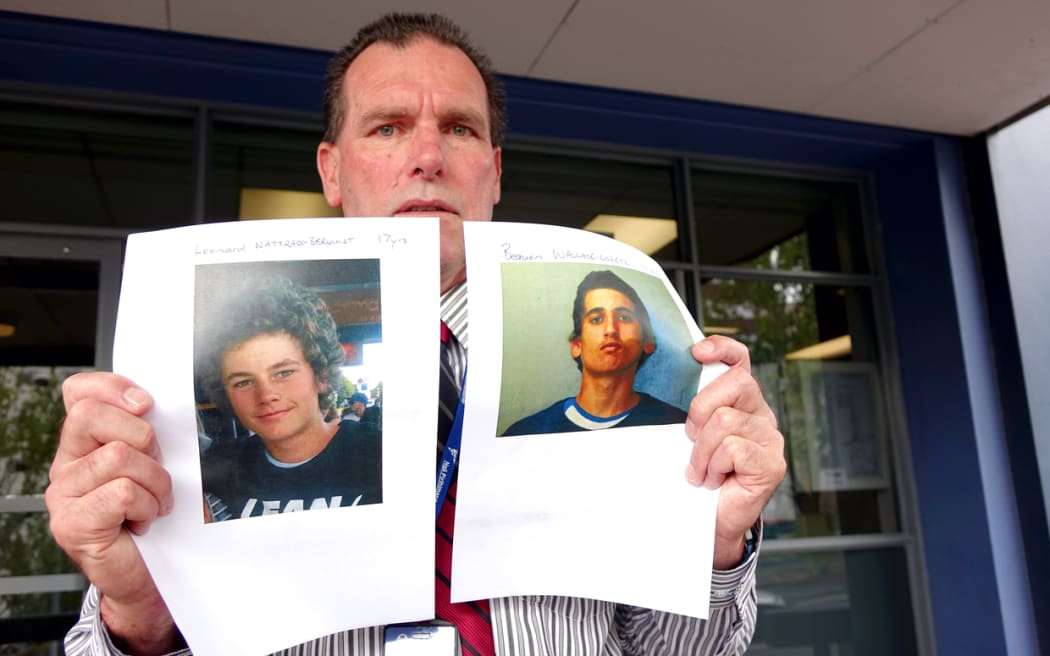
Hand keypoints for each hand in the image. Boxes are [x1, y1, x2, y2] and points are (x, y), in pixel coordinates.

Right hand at [46, 372, 181, 651]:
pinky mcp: (72, 523)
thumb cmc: (151, 517)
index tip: (145, 403)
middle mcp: (67, 464)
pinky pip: (121, 492)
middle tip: (155, 465)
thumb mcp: (153, 464)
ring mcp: (64, 495)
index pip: (79, 392)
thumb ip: (146, 432)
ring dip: (153, 481)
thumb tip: (152, 404)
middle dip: (141, 437)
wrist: (148, 576)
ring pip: (117, 457)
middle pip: (92, 416)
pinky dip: (145, 505)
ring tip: (153, 502)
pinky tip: (142, 521)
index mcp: (84, 443)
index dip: (112, 387)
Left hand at [685, 336, 785, 569]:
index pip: (740, 361)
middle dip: (702, 408)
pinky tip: (715, 480)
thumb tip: (668, 382)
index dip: (722, 349)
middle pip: (736, 383)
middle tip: (691, 437)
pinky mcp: (772, 463)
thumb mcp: (691, 435)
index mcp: (741, 401)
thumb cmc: (699, 475)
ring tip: (702, 469)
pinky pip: (733, 448)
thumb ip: (692, 409)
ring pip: (726, 420)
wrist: (708, 521)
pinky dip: (714, 466)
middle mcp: (761, 415)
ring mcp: (770, 439)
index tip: (697, 353)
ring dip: (702, 450)